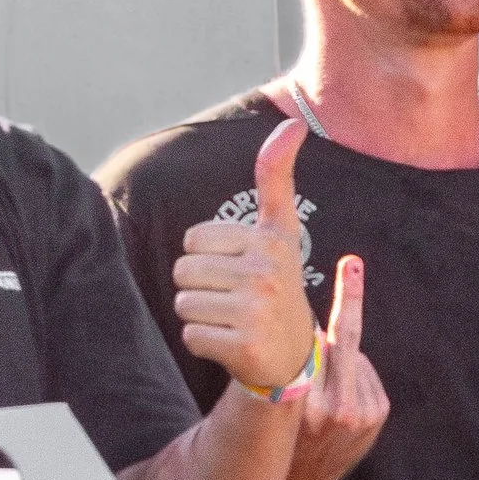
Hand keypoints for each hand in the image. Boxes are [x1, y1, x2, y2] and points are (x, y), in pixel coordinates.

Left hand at [174, 114, 318, 392]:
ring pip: (183, 303)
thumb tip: (293, 124)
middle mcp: (266, 273)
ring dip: (199, 315)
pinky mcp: (242, 346)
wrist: (295, 356)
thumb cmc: (278, 284)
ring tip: (230, 319)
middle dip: (199, 287)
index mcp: (271, 241)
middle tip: (232, 299)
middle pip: (183, 270)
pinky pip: (189, 335)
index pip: (194, 238)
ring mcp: (255, 311)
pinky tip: (229, 342)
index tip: (240, 269)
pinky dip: (202, 343)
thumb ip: (276, 177)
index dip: (208, 256)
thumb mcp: (281, 231)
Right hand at [276, 249, 388, 479]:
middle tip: (350, 266)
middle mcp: (339, 409)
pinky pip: (366, 374)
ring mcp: (363, 414)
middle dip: (341, 308)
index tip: (352, 265)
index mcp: (306, 403)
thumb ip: (284, 363)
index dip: (341, 300)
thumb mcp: (271, 401)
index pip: (322, 340)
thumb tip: (293, 315)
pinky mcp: (378, 415)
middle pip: (342, 341)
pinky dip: (353, 372)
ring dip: (337, 356)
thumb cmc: (275, 434)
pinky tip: (338, 385)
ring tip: (322, 376)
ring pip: (352, 357)